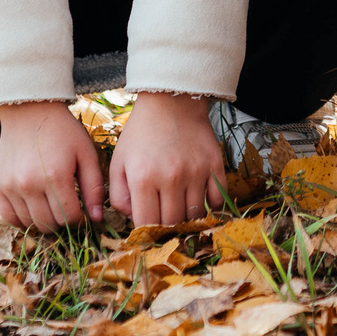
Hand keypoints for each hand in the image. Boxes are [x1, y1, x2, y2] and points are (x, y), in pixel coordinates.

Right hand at [0, 101, 105, 231]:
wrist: (30, 112)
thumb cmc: (63, 131)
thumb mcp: (86, 153)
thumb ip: (93, 187)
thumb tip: (97, 218)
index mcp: (56, 176)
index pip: (69, 217)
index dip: (80, 221)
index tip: (83, 214)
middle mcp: (30, 185)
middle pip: (49, 224)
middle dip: (63, 223)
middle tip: (68, 211)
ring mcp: (11, 187)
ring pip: (30, 223)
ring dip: (43, 222)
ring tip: (52, 209)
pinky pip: (8, 217)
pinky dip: (22, 220)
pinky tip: (33, 210)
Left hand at [109, 93, 226, 227]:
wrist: (171, 102)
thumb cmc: (141, 133)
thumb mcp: (119, 162)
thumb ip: (118, 196)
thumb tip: (133, 218)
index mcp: (143, 178)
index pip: (147, 223)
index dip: (145, 233)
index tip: (146, 229)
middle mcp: (171, 178)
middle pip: (172, 222)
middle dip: (166, 228)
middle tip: (163, 221)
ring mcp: (196, 172)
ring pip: (195, 215)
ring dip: (187, 219)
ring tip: (179, 210)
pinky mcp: (214, 165)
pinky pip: (218, 199)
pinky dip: (210, 207)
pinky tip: (200, 201)